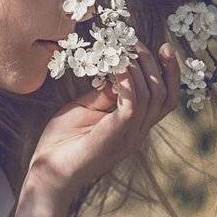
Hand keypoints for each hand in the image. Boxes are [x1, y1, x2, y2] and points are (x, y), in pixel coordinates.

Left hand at [29, 40, 180, 200]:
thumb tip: (118, 68)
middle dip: (156, 63)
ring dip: (140, 67)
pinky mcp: (116, 136)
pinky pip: (133, 105)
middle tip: (135, 42)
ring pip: (152, 96)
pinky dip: (129, 82)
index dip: (170, 71)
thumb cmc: (62, 142)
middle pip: (165, 94)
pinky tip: (118, 66)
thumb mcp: (86, 108)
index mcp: (135, 126)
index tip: (162, 46)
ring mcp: (130, 136)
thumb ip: (105, 92)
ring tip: (124, 50)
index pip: (167, 98)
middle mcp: (138, 132)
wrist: (47, 175)